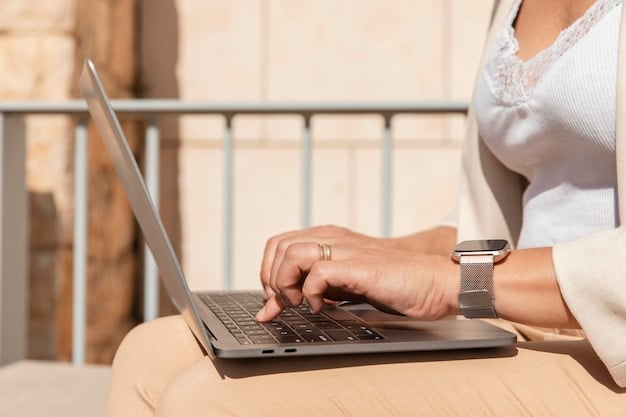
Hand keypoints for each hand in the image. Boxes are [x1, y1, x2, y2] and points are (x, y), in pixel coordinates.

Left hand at [256, 225, 458, 321]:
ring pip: (291, 253)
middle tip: (285, 304)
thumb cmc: (394, 284)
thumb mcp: (343, 286)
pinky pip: (318, 271)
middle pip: (278, 246)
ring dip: (286, 282)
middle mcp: (334, 238)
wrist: (434, 282)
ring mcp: (346, 250)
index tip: (274, 301)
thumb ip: (312, 290)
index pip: (279, 244)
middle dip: (271, 279)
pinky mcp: (359, 266)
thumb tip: (274, 308)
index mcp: (330, 239)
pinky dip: (310, 292)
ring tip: (300, 303)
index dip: (268, 272)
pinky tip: (321, 305)